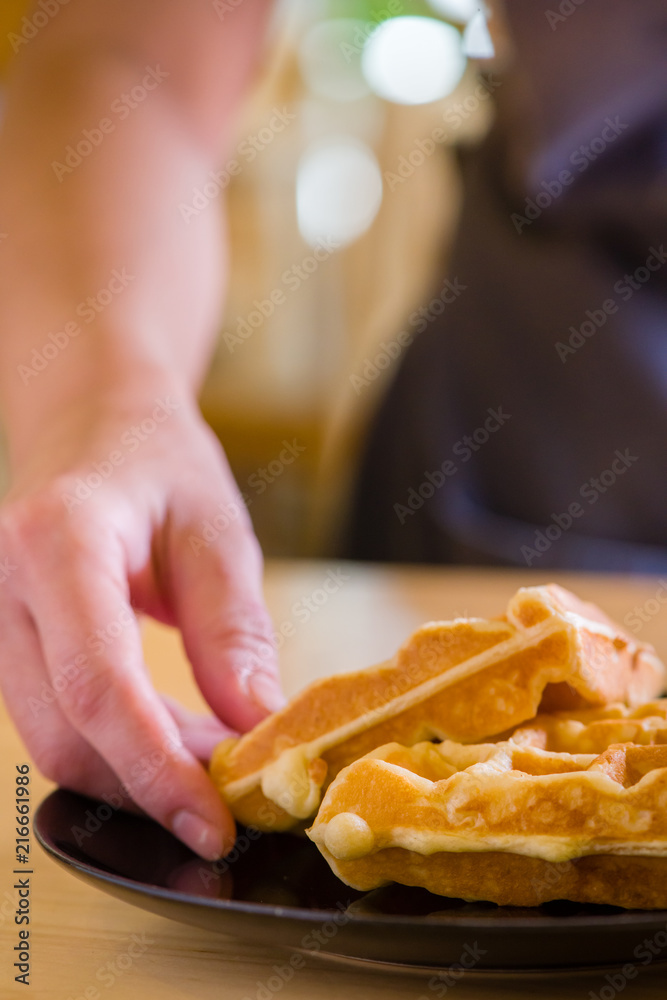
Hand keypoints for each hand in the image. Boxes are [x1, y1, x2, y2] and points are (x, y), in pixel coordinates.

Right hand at [0, 387, 283, 859]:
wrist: (95, 428)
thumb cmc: (159, 464)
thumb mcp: (217, 535)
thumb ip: (234, 634)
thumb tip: (257, 733)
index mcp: (57, 540)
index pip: (98, 685)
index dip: (156, 769)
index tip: (213, 822)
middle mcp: (1, 585)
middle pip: (67, 731)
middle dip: (152, 780)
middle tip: (234, 789)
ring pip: (54, 739)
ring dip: (137, 768)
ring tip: (213, 755)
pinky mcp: (3, 643)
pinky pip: (55, 719)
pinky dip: (118, 745)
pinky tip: (174, 736)